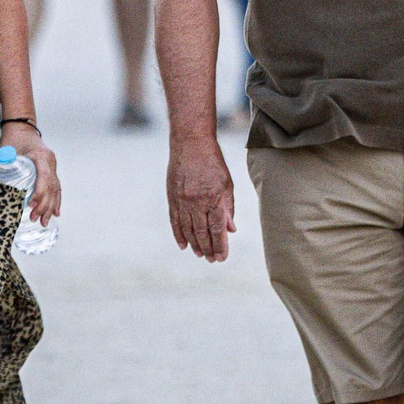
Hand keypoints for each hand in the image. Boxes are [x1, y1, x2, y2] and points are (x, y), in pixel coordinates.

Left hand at [0, 124, 60, 225]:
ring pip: (55, 189)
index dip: (39, 193)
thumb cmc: (13, 137)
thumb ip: (1, 169)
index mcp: (40, 155)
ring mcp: (52, 165)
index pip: (44, 177)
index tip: (31, 205)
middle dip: (44, 205)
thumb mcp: (5, 151)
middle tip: (34, 219)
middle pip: (51, 186)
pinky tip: (56, 212)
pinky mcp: (51, 168)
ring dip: (50, 207)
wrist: (22, 126)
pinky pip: (56, 186)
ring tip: (44, 222)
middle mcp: (50, 160)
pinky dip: (56, 200)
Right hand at [167, 137, 235, 261]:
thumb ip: (228, 207)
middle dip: (207, 248)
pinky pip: (174, 220)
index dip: (220, 246)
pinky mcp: (172, 197)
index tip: (222, 258)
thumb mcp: (227, 183)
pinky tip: (183, 245)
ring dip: (194, 244)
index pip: (217, 229)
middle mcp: (197, 202)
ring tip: (199, 254)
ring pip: (188, 229)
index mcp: (214, 198)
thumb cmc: (213, 161)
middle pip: (202, 232)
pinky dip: (178, 234)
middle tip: (211, 260)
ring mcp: (182, 200)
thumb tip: (231, 230)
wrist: (191, 142)